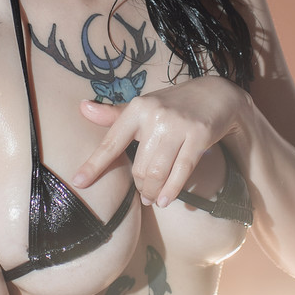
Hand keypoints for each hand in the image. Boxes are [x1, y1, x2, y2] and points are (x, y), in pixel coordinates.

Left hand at [72, 77, 246, 208]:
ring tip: (153, 198)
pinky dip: (171, 191)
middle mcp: (155, 115)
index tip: (78, 182)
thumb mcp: (144, 107)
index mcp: (137, 109)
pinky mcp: (198, 136)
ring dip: (153, 192)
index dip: (94, 164)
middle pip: (138, 166)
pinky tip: (166, 200)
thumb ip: (114, 115)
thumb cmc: (173, 105)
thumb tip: (83, 108)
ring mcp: (178, 125)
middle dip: (140, 186)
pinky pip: (181, 172)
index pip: (111, 142)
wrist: (216, 93)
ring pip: (157, 172)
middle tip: (144, 193)